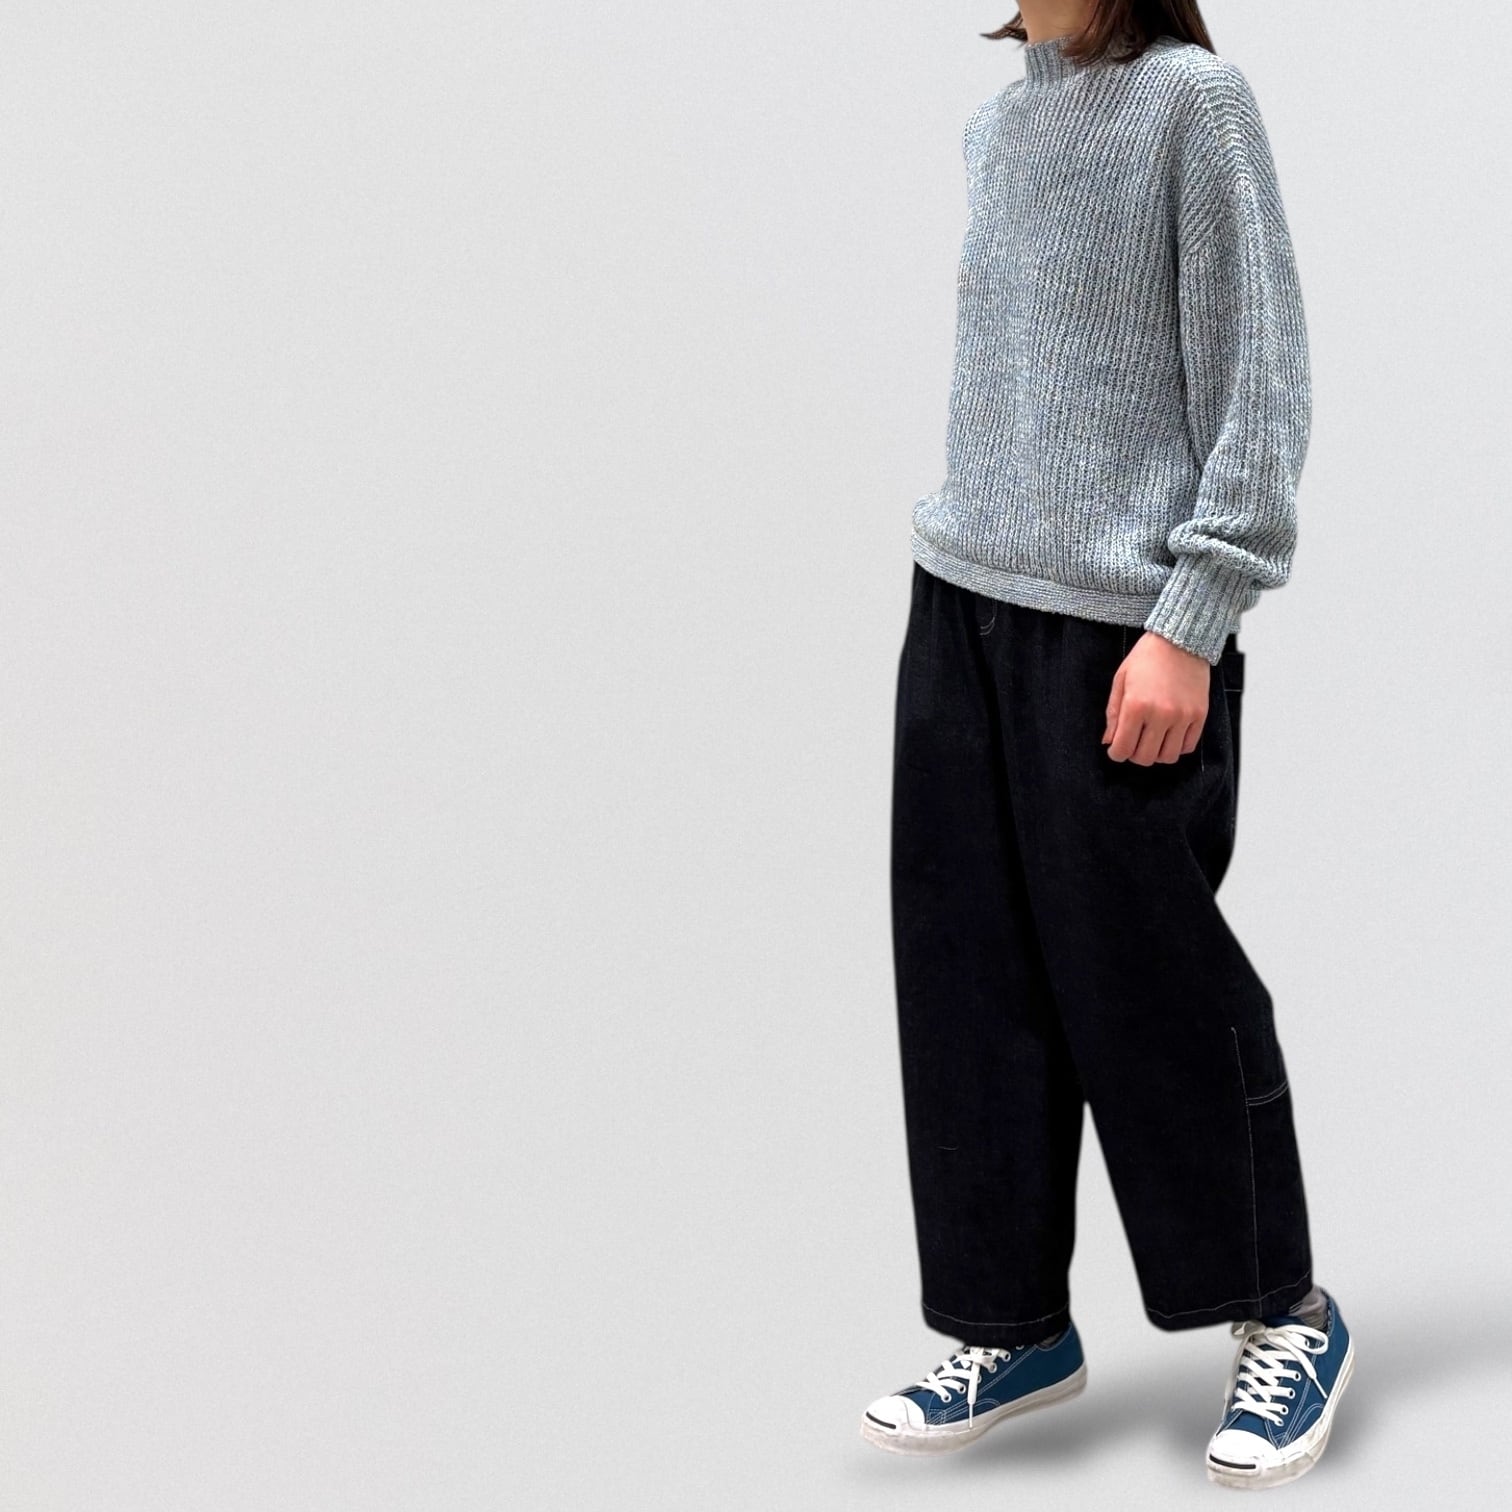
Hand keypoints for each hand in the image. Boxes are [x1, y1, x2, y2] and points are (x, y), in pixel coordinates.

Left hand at [1102, 631, 1209, 765]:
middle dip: (1134, 755)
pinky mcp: (1199, 715)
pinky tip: (1168, 735)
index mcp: (1136, 706)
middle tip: (1133, 743)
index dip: (1116, 753)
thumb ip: (1113, 714)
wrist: (1180, 639)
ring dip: (1155, 754)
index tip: (1116, 749)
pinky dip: (1176, 747)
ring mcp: (1183, 716)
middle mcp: (1160, 714)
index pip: (1123, 748)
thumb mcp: (1121, 681)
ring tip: (1151, 740)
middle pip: (1145, 757)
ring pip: (1167, 757)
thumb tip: (1109, 741)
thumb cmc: (1147, 658)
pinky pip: (1188, 747)